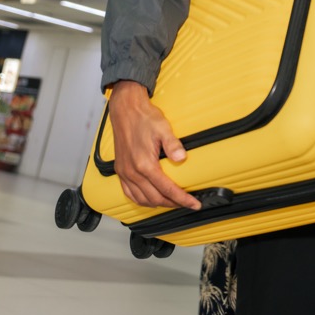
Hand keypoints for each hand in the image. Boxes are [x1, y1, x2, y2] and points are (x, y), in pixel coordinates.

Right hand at [108, 80, 200, 209]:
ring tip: (172, 202)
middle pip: (155, 198)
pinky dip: (142, 200)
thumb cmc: (143, 118)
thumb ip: (173, 145)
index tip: (194, 204)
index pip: (167, 189)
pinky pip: (129, 193)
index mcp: (144, 164)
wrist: (125, 110)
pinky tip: (150, 199)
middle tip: (186, 204)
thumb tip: (182, 158)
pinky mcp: (120, 170)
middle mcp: (132, 172)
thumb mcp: (163, 128)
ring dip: (158, 204)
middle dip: (173, 203)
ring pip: (142, 199)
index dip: (182, 199)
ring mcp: (125, 172)